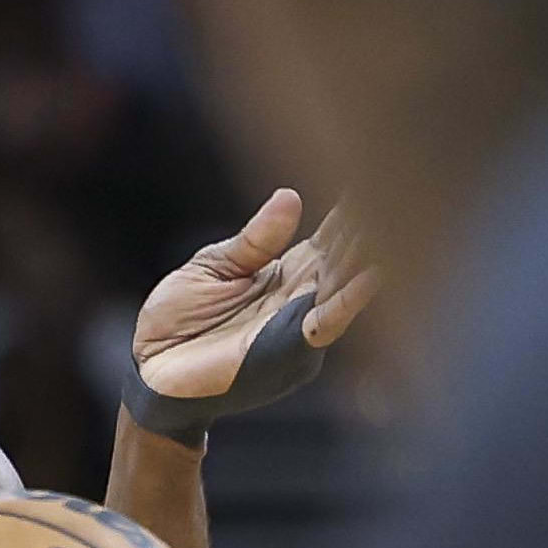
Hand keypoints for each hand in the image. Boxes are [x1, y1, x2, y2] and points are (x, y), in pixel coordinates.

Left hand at [126, 188, 381, 433]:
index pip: (331, 239)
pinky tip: (371, 276)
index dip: (353, 212)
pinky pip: (324, 324)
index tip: (376, 175)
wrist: (148, 371)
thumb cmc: (178, 321)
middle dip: (372, 229)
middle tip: (400, 190)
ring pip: (345, 289)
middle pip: (347, 260)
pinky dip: (349, 300)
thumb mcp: (214, 267)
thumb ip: (255, 240)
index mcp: (287, 276)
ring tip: (394, 223)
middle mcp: (302, 302)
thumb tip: (291, 197)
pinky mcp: (287, 353)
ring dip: (369, 257)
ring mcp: (299, 329)